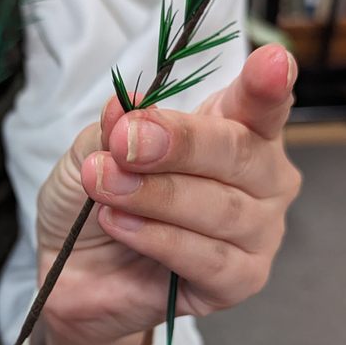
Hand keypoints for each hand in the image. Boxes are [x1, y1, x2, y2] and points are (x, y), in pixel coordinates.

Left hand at [34, 44, 300, 344]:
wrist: (75, 268)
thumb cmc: (100, 197)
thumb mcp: (94, 149)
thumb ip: (116, 126)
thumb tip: (125, 105)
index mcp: (238, 129)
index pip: (264, 103)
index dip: (269, 85)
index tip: (271, 63)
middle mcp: (261, 179)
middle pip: (239, 152)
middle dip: (180, 144)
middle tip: (125, 142)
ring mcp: (258, 232)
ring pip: (221, 209)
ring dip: (154, 196)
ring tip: (105, 187)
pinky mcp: (240, 281)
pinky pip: (209, 258)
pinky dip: (159, 238)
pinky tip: (121, 226)